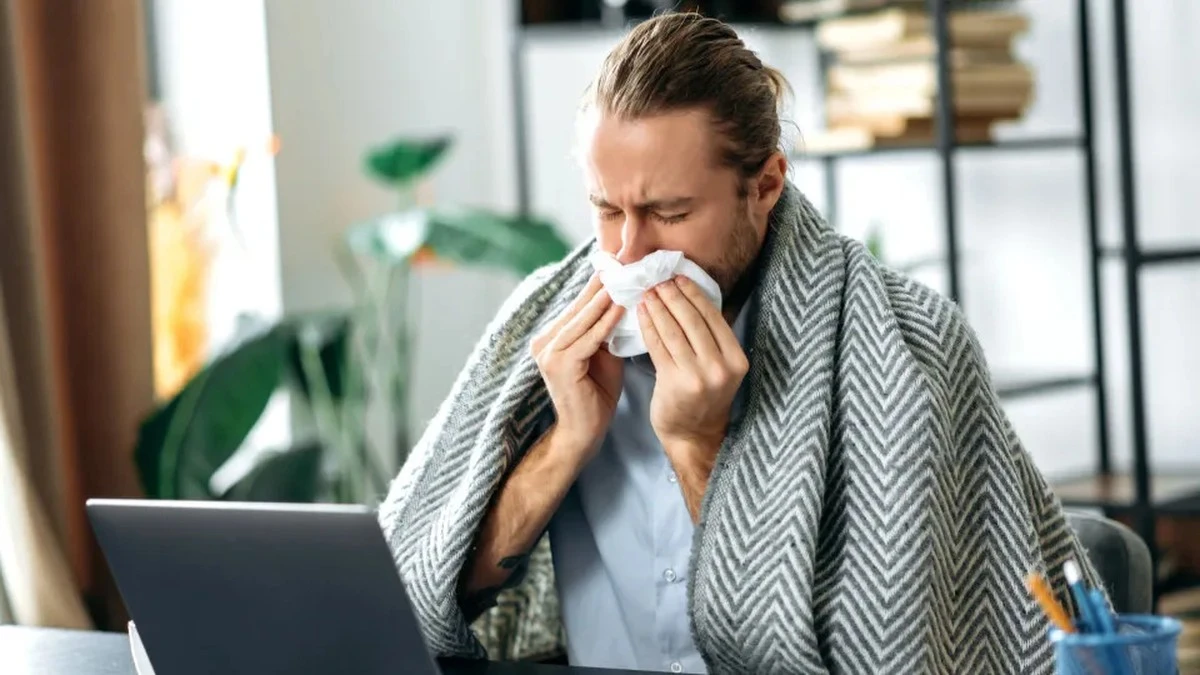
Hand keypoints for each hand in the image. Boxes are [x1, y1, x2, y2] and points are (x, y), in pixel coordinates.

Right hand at [531, 275, 624, 459]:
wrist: (583, 434)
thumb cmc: (596, 396)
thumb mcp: (603, 356)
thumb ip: (605, 331)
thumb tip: (624, 302)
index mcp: (551, 338)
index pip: (577, 306)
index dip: (597, 286)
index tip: (617, 265)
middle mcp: (544, 342)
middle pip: (578, 308)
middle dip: (602, 286)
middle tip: (623, 263)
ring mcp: (548, 353)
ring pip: (582, 320)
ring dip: (605, 300)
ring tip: (625, 280)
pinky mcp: (559, 364)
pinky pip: (588, 339)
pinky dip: (605, 323)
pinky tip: (621, 308)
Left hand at [638, 276, 748, 450]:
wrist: (692, 434)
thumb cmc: (703, 396)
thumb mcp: (720, 367)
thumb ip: (712, 338)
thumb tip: (692, 296)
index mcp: (736, 359)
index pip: (713, 317)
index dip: (694, 294)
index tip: (678, 277)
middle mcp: (721, 367)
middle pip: (694, 320)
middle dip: (673, 296)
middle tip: (658, 279)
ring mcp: (699, 376)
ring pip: (674, 331)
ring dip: (658, 307)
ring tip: (647, 292)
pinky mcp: (674, 382)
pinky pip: (658, 346)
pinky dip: (648, 326)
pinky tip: (641, 313)